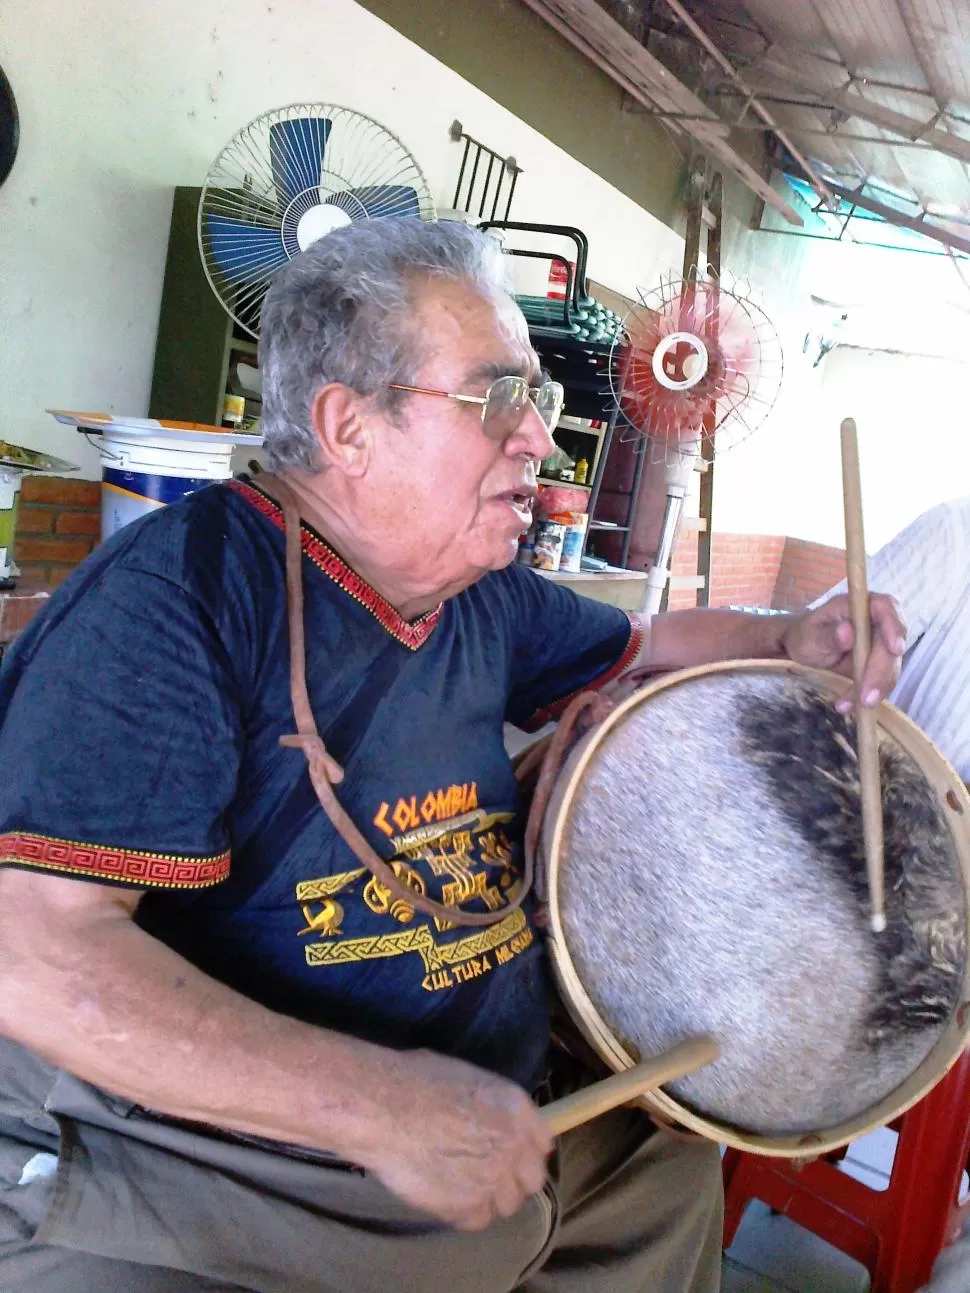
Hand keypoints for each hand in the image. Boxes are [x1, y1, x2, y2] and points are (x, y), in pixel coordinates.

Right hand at [354, 1048, 552, 1230]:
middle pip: (532, 1180)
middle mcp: (513, 1145)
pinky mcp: (467, 1207)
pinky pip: (477, 1220)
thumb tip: (492, 1120)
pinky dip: (463, 1213)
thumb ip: (493, 1108)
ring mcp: (493, 1179)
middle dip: (513, 1179)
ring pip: (507, 1204)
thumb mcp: (467, 1078)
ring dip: (489, 1198)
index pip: (542, 1143)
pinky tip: (445, 1195)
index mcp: (516, 1108)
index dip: (525, 1151)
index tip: (511, 1155)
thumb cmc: (416, 1081)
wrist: (384, 1109)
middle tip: (486, 1174)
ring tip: (461, 1184)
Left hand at [781, 592, 906, 711]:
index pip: (885, 607)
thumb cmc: (805, 636)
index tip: (896, 649)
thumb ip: (828, 635)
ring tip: (849, 705)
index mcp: (858, 606)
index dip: (894, 627)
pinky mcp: (878, 665)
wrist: (803, 650)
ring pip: (890, 667)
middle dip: (881, 673)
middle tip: (867, 697)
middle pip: (891, 644)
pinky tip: (848, 705)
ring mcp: (880, 644)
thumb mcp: (810, 636)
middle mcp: (875, 623)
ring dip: (875, 689)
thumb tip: (848, 632)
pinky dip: (867, 695)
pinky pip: (881, 681)